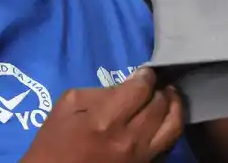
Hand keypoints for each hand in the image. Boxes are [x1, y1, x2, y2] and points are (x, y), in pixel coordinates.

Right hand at [22, 67, 184, 162]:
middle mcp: (129, 139)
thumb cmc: (53, 144)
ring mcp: (140, 156)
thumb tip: (123, 87)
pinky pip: (168, 145)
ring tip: (169, 97)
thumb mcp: (65, 108)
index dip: (146, 76)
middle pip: (159, 105)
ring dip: (174, 106)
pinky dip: (171, 128)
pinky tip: (165, 120)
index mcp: (105, 120)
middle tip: (154, 85)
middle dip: (159, 90)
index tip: (145, 73)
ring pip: (173, 126)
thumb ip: (97, 92)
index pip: (141, 89)